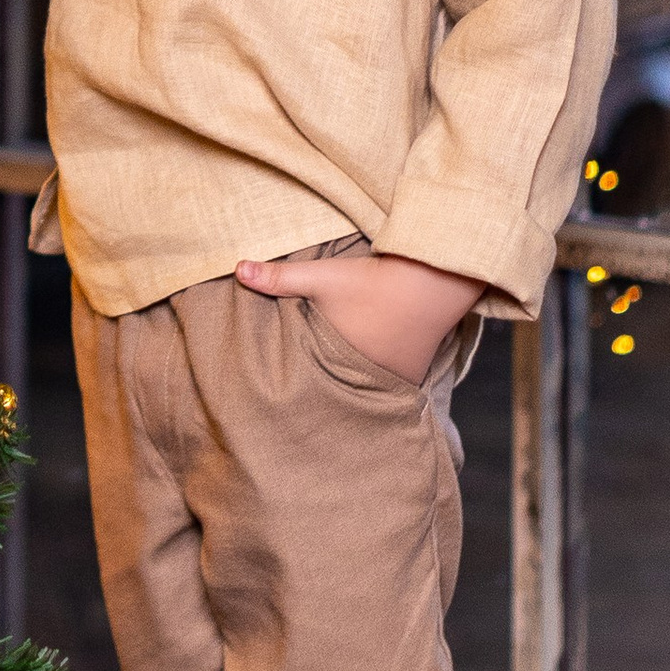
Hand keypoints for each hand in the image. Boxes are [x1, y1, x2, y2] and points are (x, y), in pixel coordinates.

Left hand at [235, 248, 483, 384]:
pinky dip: (375, 379)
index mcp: (342, 363)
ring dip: (351, 384)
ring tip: (331, 389)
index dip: (300, 386)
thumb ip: (279, 277)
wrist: (433, 279)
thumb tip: (236, 268)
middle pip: (339, 388)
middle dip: (324, 390)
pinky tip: (364, 376)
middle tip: (304, 401)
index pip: (314, 384)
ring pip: (364, 387)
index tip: (283, 397)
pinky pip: (387, 383)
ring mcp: (395, 380)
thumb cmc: (374, 280)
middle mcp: (371, 380)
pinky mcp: (413, 373)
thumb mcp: (323, 276)